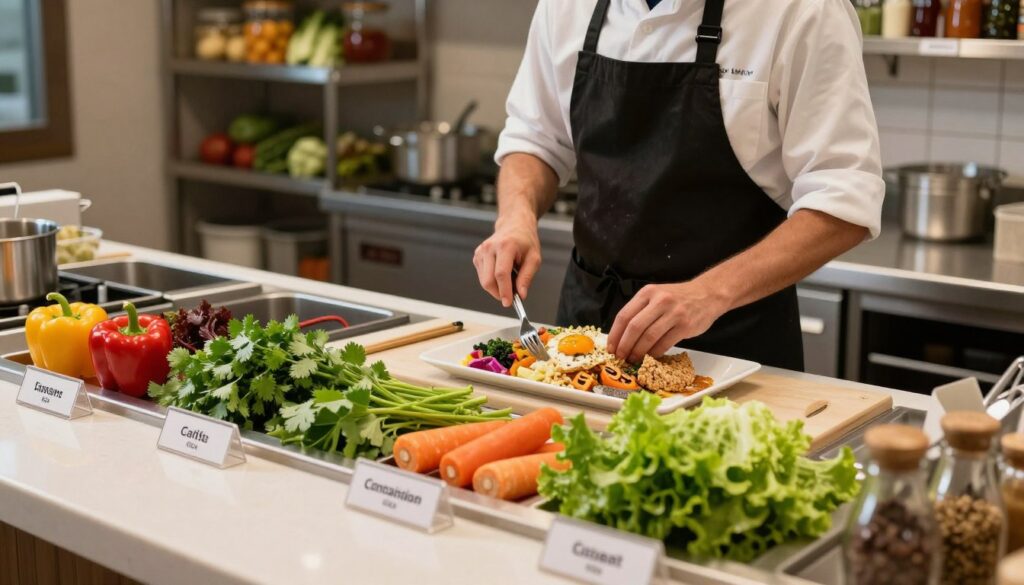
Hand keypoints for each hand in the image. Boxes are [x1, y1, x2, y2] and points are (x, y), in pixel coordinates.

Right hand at [473, 212, 541, 306]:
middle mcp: (489, 248)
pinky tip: (502, 273)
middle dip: (499, 293)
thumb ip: (527, 277)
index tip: (508, 303)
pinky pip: (482, 276)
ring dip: (496, 287)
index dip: (504, 291)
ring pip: (484, 280)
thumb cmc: (525, 241)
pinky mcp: (477, 256)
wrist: (514, 225)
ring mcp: (481, 251)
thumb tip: (521, 294)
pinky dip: (492, 281)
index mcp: (505, 246)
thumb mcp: (534, 258)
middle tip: (511, 297)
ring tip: (510, 278)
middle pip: (488, 280)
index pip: (501, 274)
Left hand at [606, 281, 729, 362]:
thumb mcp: (656, 296)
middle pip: (634, 327)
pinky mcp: (685, 325)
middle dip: (624, 346)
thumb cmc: (678, 298)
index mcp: (647, 293)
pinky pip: (664, 343)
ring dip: (638, 352)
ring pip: (649, 337)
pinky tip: (650, 357)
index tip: (611, 348)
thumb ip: (640, 311)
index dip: (615, 335)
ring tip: (633, 359)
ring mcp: (673, 313)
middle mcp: (659, 301)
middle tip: (620, 357)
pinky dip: (654, 353)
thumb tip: (621, 336)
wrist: (707, 294)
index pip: (624, 316)